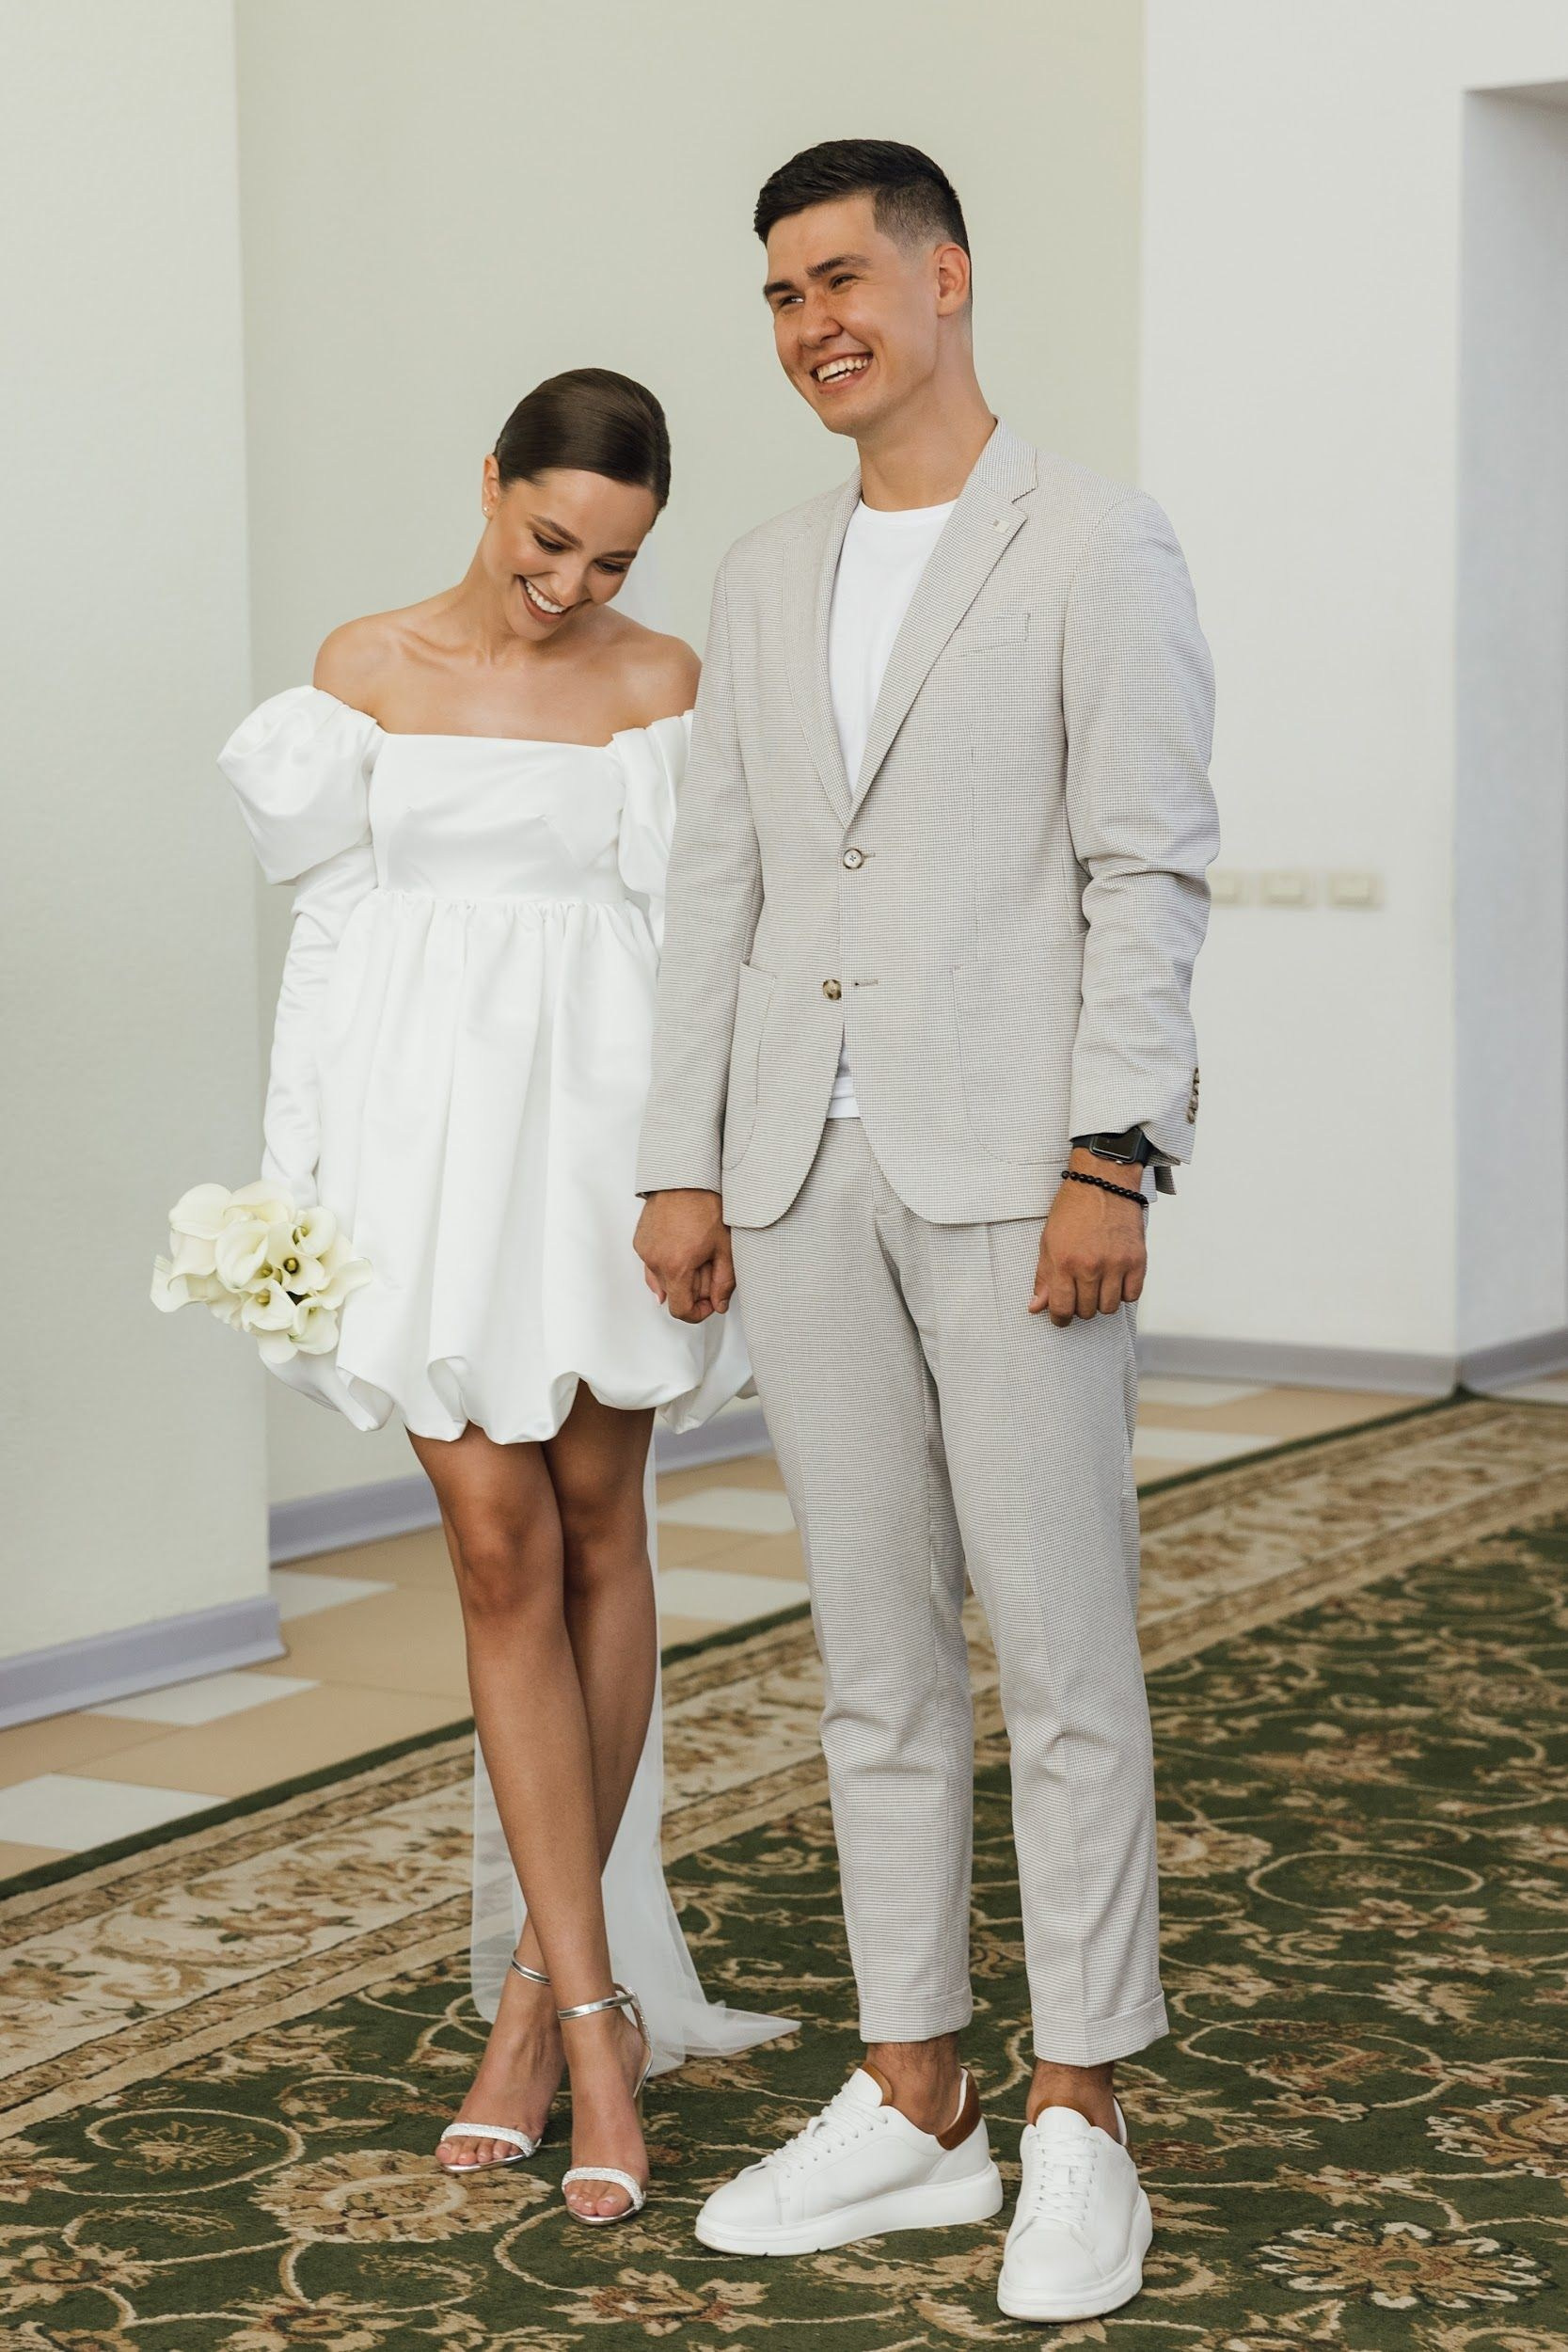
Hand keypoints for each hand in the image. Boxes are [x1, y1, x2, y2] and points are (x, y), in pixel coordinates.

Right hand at [634, 1190, 734, 1323]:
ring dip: (678, 1276)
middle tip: (709, 1269)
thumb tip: (719, 1305)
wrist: (685, 1177)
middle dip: (692, 1290)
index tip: (709, 1303)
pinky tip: (681, 1246)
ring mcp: (644, 1251)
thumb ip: (723, 1283)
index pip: (680, 1310)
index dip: (698, 1313)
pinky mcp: (639, 1241)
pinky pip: (652, 1264)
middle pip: (672, 1295)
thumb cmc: (706, 1206)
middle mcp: (655, 1262)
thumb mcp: (724, 1248)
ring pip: (661, 1280)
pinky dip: (666, 1263)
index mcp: (676, 1267)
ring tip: (695, 1255)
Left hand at [1029, 1151, 1147, 1326]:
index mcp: (1064, 1262)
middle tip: (1079, 1292)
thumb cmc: (1073, 1209)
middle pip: (1087, 1311)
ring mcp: (1116, 1264)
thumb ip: (1044, 1277)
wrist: (1103, 1183)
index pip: (1062, 1308)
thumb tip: (1037, 1306)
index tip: (1061, 1317)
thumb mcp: (1048, 1241)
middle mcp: (1090, 1266)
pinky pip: (1132, 1296)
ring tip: (1098, 1285)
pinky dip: (1123, 1293)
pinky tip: (1115, 1280)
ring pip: (1109, 1307)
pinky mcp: (1137, 1261)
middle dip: (1080, 1307)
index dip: (1060, 1318)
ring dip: (1102, 1302)